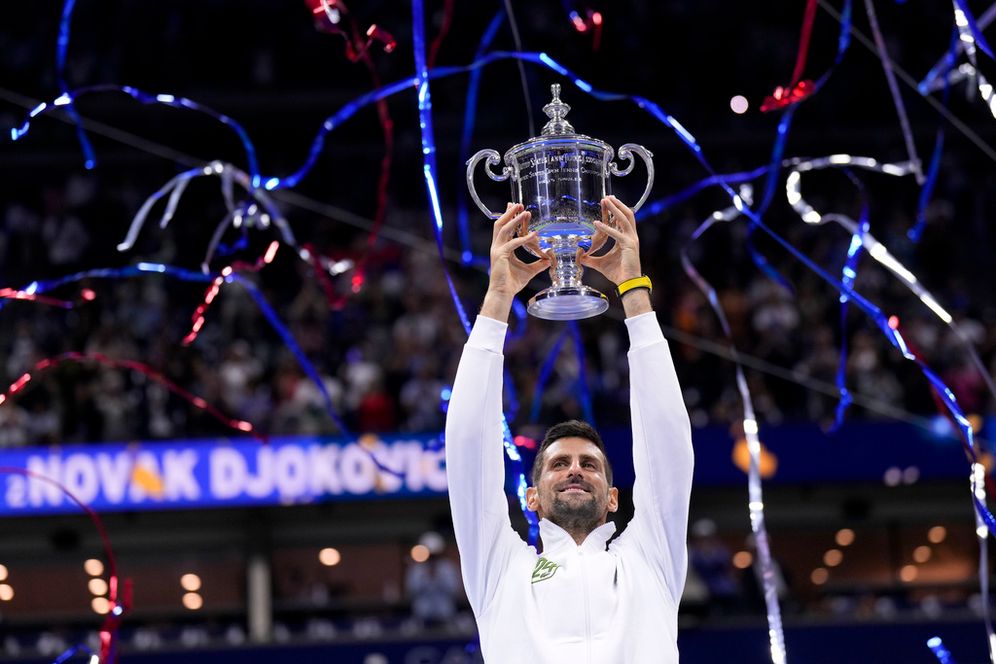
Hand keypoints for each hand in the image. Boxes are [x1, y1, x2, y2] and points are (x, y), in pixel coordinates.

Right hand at [480, 203, 549, 320]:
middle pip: (500, 224)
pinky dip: (523, 238)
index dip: (509, 217)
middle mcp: (497, 246)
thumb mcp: (529, 271)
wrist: (504, 293)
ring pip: (504, 229)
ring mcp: (497, 250)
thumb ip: (538, 264)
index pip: (504, 228)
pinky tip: (533, 235)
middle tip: (519, 204)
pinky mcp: (500, 255)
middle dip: (509, 212)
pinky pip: (512, 243)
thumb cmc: (513, 283)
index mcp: (502, 248)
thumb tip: (549, 260)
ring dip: (514, 219)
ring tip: (524, 212)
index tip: (516, 207)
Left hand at [578, 196, 641, 285]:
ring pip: (625, 219)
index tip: (608, 202)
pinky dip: (606, 228)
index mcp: (626, 239)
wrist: (626, 283)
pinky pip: (616, 234)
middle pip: (626, 215)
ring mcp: (631, 240)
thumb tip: (579, 257)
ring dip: (615, 209)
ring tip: (606, 201)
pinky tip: (597, 223)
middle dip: (617, 204)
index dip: (616, 210)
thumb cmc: (617, 273)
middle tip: (607, 196)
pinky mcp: (629, 245)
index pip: (622, 220)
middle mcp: (630, 237)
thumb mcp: (600, 264)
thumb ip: (590, 259)